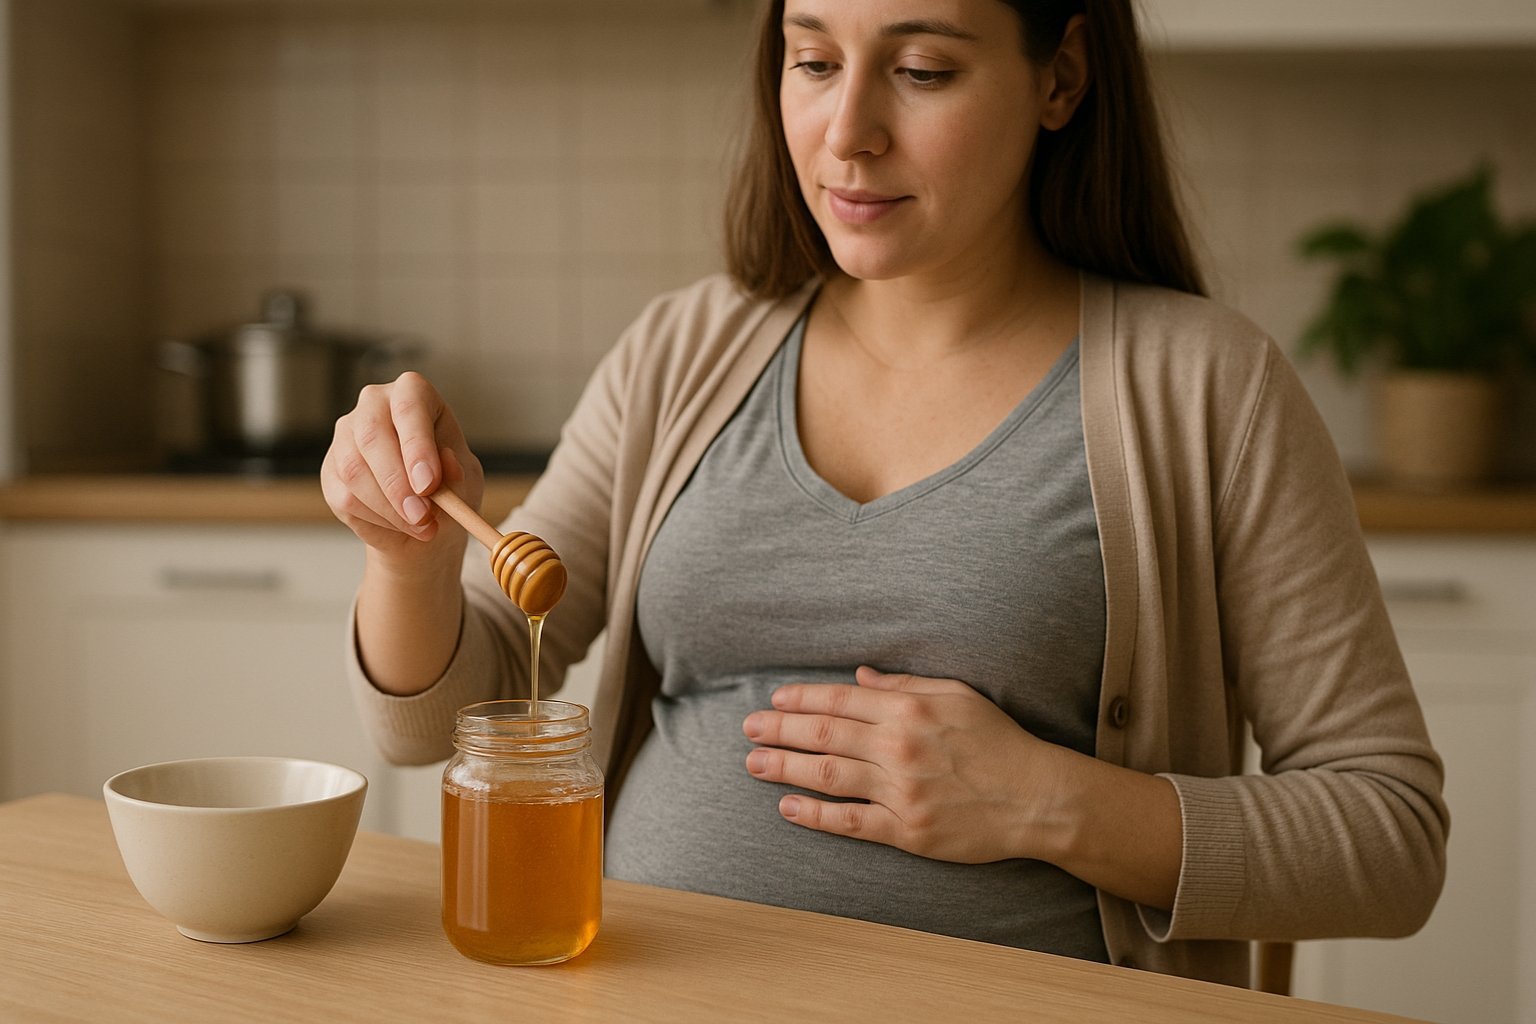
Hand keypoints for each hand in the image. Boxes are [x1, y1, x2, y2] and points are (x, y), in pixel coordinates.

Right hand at [321, 371, 484, 562]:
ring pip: (355, 471)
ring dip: (389, 508)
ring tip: (421, 526)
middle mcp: (374, 404)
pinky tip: (399, 526)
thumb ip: (458, 472)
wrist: (425, 516)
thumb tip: (446, 464)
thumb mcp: (466, 479)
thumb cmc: (449, 486)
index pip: (409, 407)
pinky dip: (376, 520)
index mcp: (413, 392)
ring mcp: (346, 434)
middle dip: (398, 484)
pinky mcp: (330, 468)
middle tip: (422, 517)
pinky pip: (345, 497)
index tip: (428, 485)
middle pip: (373, 436)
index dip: (417, 446)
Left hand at [741, 666, 1068, 863]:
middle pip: (823, 736)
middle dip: (780, 729)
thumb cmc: (998, 741)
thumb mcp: (956, 695)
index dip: (801, 700)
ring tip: (753, 763)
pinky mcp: (906, 830)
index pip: (839, 701)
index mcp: (909, 710)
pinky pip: (850, 821)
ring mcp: (900, 791)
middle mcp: (898, 748)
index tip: (775, 700)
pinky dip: (815, 814)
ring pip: (827, 775)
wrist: (1035, 797)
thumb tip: (859, 678)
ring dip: (784, 767)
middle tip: (749, 728)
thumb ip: (905, 685)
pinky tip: (788, 806)